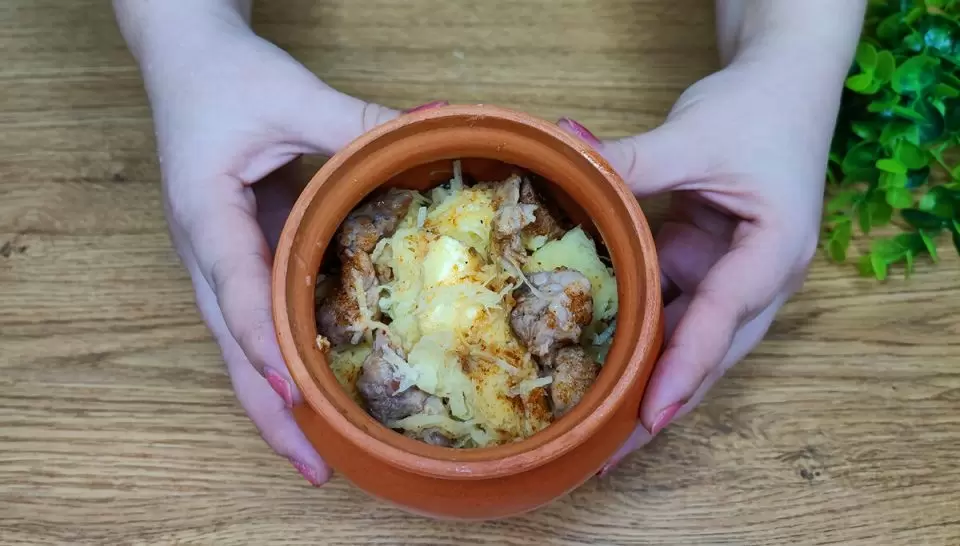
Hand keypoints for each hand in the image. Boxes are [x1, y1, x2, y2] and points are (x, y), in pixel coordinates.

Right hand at [137, 16, 404, 484]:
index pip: (235, 289)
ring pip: (243, 349)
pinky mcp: (245, 260)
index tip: (296, 395)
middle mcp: (207, 253)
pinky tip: (323, 396)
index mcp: (204, 214)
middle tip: (316, 468)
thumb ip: (351, 121)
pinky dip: (288, 365)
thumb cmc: (225, 78)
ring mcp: (224, 264)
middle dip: (270, 413)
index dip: (265, 343)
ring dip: (278, 404)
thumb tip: (427, 134)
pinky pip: (264, 323)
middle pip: (232, 348)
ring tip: (320, 457)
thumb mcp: (288, 94)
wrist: (188, 64)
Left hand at [560, 55, 844, 473]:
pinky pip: (669, 310)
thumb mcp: (695, 134)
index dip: (684, 367)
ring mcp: (729, 276)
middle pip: (709, 353)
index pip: (724, 316)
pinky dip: (636, 334)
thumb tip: (564, 159)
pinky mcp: (704, 266)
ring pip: (687, 340)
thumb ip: (632, 160)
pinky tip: (596, 360)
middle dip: (660, 402)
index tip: (648, 416)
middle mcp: (757, 278)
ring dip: (645, 378)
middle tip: (607, 452)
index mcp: (776, 252)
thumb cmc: (759, 108)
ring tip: (596, 426)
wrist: (784, 84)